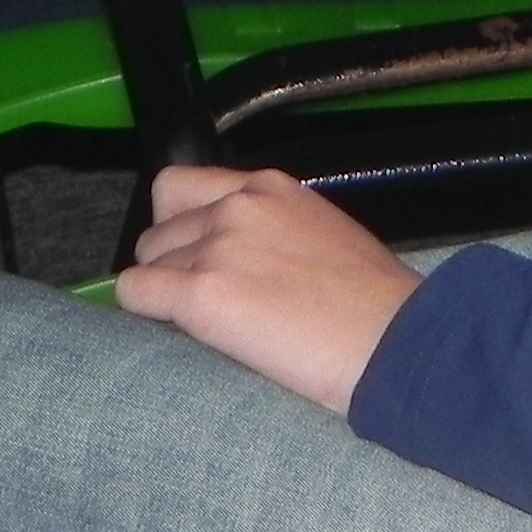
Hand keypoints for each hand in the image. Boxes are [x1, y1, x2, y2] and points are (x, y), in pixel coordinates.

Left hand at [114, 165, 420, 412]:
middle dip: (171, 262)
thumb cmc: (376, 305)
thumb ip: (273, 232)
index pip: (183, 188)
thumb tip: (240, 261)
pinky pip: (136, 293)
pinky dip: (142, 312)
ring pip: (147, 261)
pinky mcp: (202, 294)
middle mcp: (237, 206)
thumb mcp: (323, 236)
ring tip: (201, 325)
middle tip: (202, 299)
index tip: (198, 256)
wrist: (395, 343)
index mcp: (269, 187)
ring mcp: (217, 247)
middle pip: (159, 226)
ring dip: (163, 291)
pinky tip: (173, 333)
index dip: (184, 226)